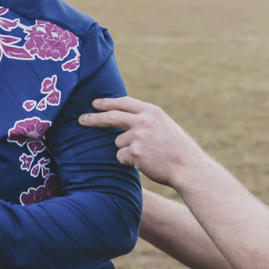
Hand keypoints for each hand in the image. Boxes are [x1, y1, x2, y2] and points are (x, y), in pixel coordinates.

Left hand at [78, 96, 203, 185]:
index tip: (95, 103)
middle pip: (111, 117)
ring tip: (146, 155)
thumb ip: (146, 120)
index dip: (107, 102)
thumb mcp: (164, 125)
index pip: (124, 103)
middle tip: (81, 120)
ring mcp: (138, 136)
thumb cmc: (178, 149)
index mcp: (152, 112)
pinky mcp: (135, 153)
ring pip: (118, 142)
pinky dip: (128, 162)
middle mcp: (143, 121)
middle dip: (94, 118)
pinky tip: (145, 163)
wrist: (187, 166)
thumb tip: (124, 118)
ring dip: (126, 149)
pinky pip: (121, 157)